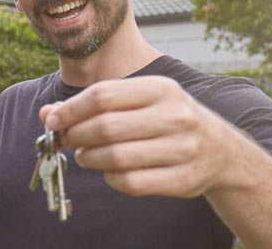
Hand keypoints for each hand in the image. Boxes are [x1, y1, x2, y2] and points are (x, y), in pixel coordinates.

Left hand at [42, 76, 260, 198]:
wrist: (223, 152)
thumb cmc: (169, 121)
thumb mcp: (141, 102)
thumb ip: (96, 104)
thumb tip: (48, 114)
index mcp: (162, 89)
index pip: (102, 95)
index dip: (70, 110)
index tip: (53, 120)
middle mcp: (176, 116)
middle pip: (106, 127)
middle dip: (76, 136)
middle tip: (67, 141)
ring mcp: (183, 149)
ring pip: (116, 158)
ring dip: (89, 159)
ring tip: (84, 156)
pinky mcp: (184, 179)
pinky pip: (132, 183)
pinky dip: (111, 179)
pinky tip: (109, 171)